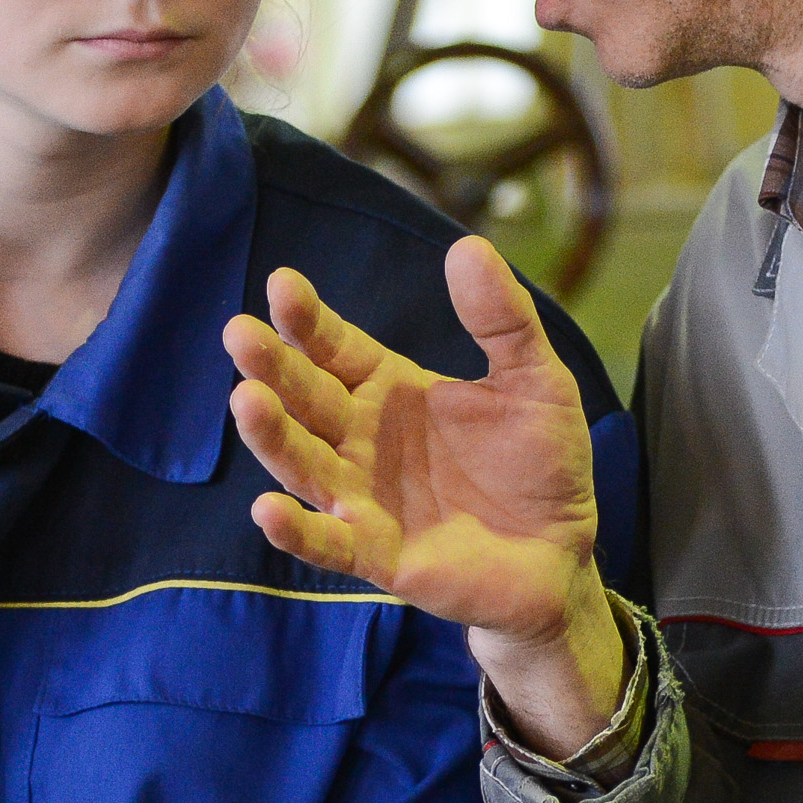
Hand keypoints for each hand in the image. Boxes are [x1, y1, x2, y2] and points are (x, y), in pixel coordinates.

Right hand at [225, 239, 630, 755]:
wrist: (562, 553)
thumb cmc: (540, 464)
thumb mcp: (535, 380)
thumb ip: (503, 320)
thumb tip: (467, 247)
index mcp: (389, 391)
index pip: (334, 348)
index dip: (307, 321)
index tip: (283, 286)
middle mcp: (363, 442)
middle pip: (306, 399)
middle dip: (272, 367)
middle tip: (240, 333)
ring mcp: (365, 500)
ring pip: (306, 465)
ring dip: (272, 437)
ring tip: (245, 401)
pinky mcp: (380, 556)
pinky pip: (329, 545)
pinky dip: (297, 532)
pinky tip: (266, 510)